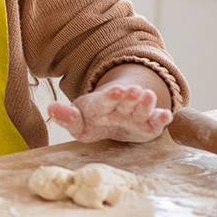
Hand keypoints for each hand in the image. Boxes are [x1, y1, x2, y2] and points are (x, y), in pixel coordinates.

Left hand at [49, 82, 172, 142]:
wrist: (112, 121)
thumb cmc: (92, 121)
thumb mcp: (78, 122)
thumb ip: (67, 117)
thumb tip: (50, 107)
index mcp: (100, 105)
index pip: (104, 101)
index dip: (109, 97)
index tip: (114, 91)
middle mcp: (120, 107)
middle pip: (125, 102)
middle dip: (129, 96)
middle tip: (134, 90)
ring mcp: (135, 115)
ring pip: (141, 108)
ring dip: (145, 103)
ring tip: (149, 97)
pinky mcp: (149, 125)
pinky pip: (156, 121)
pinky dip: (162, 118)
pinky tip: (166, 116)